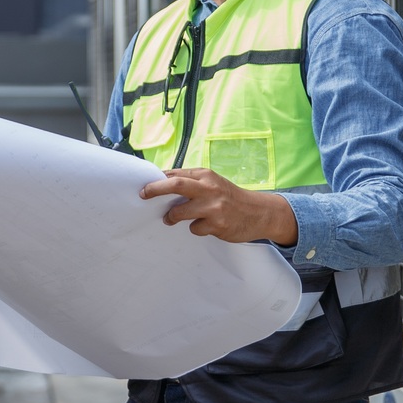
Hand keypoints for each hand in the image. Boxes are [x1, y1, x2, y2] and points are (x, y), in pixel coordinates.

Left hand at [140, 168, 298, 246]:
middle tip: (143, 194)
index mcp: (206, 176)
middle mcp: (209, 188)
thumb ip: (192, 182)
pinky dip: (195, 228)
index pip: (176, 174)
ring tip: (169, 218)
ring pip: (180, 211)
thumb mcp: (213, 183)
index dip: (158, 179)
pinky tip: (206, 226)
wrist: (259, 213)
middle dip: (155, 189)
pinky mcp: (218, 224)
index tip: (144, 186)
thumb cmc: (231, 197)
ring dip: (171, 216)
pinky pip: (195, 229)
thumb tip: (163, 181)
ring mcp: (214, 207)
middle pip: (176, 185)